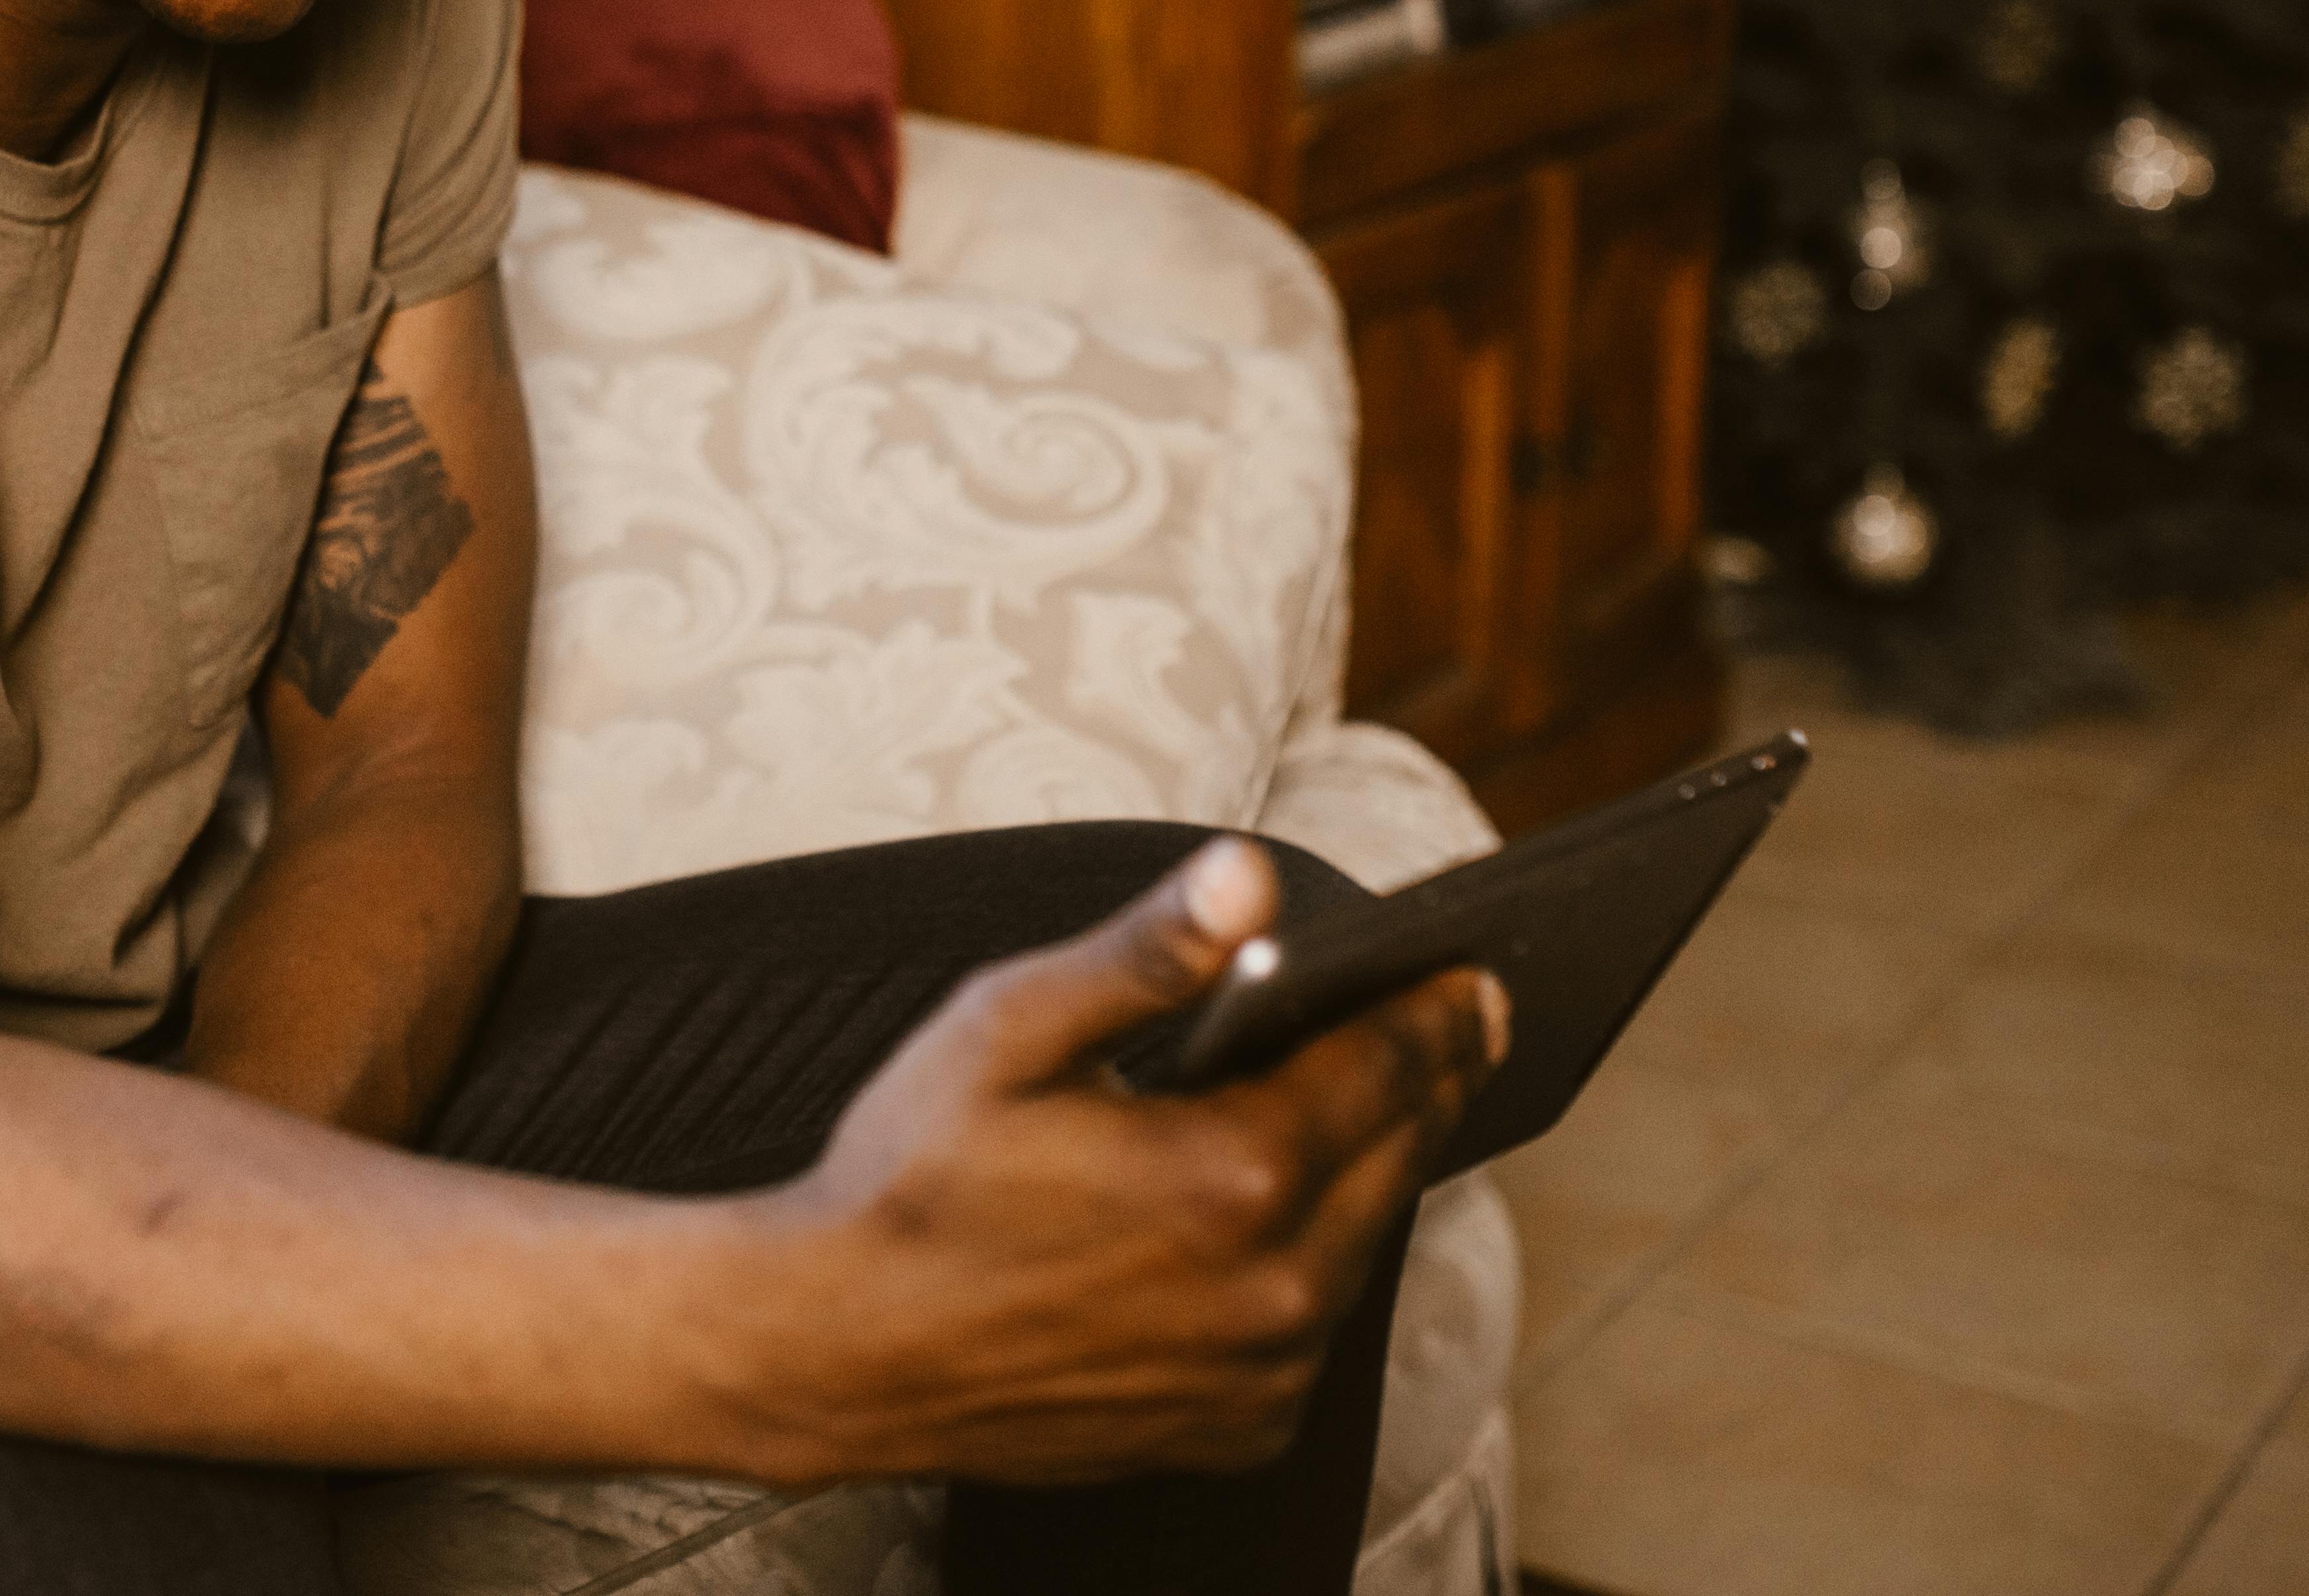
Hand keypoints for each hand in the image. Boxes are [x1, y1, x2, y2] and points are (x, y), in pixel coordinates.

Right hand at [721, 839, 1507, 1487]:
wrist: (833, 1350)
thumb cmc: (906, 1179)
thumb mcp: (1008, 1028)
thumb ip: (1146, 952)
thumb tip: (1250, 877)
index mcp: (1230, 1174)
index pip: (1383, 1067)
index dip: (1436, 1008)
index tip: (1476, 973)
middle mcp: (1270, 1288)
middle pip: (1399, 1155)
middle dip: (1430, 1075)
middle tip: (1457, 1017)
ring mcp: (1257, 1374)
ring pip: (1363, 1246)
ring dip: (1374, 1169)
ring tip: (1376, 1098)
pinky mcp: (1231, 1430)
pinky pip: (1313, 1332)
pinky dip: (1316, 1265)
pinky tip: (1283, 1215)